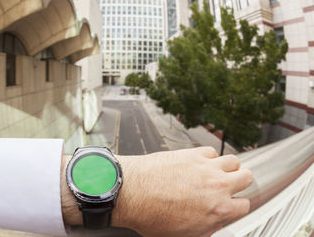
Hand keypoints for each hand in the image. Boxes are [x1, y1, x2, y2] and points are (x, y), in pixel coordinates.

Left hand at [112, 147, 253, 236]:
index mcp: (218, 209)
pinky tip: (198, 162)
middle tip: (229, 184)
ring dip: (228, 167)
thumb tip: (210, 227)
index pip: (244, 205)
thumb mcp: (182, 234)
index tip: (229, 203)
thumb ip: (203, 230)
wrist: (131, 192)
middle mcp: (217, 186)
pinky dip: (208, 156)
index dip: (236, 205)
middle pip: (247, 177)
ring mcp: (206, 167)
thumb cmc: (150, 214)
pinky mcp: (192, 154)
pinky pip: (211, 151)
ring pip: (233, 161)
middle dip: (240, 182)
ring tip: (217, 171)